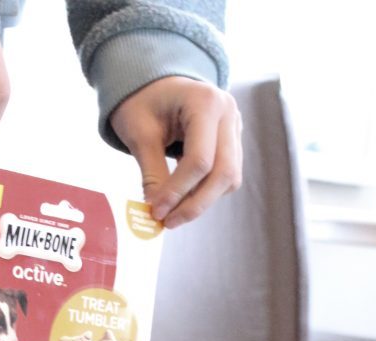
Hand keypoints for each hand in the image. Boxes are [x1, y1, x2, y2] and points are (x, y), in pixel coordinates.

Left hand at [111, 77, 242, 227]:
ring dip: (202, 201)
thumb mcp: (140, 135)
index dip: (178, 192)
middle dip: (196, 204)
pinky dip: (206, 191)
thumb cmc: (142, 101)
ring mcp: (235, 126)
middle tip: (168, 222)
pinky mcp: (233, 141)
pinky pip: (227, 175)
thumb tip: (157, 213)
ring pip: (230, 178)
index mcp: (205, 102)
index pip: (200, 160)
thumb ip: (152, 174)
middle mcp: (228, 112)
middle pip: (224, 172)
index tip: (156, 212)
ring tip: (173, 212)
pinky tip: (183, 195)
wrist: (154, 83)